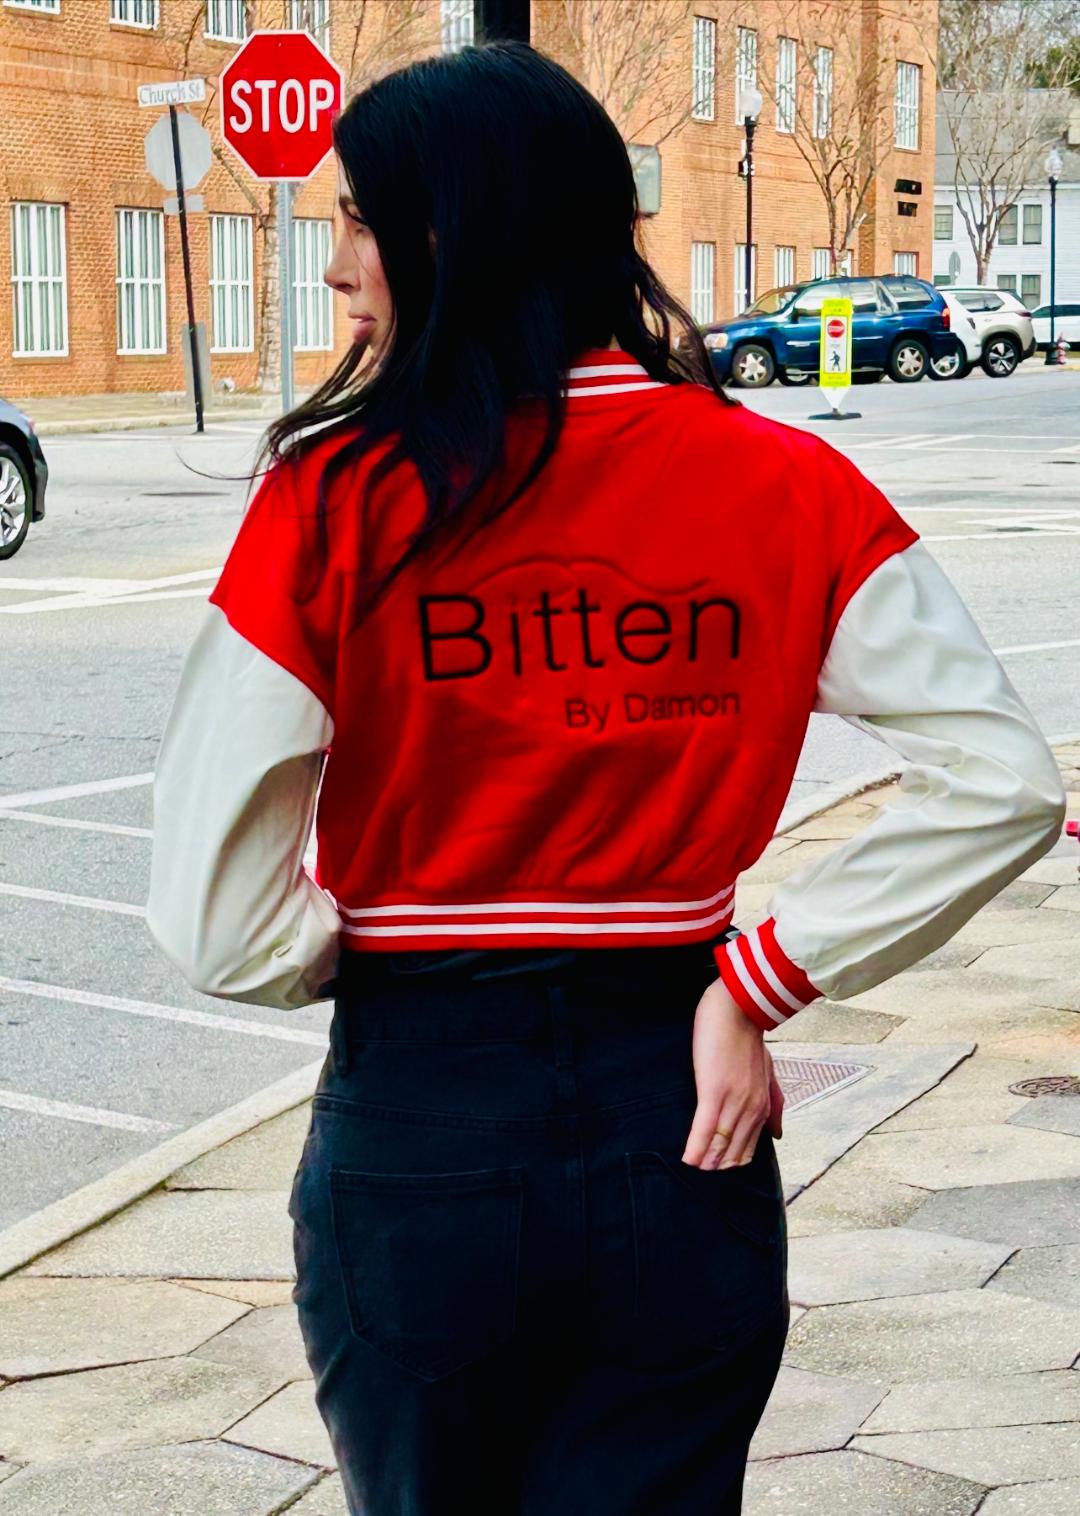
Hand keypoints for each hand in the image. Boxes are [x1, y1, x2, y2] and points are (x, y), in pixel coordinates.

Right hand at [681, 977, 779, 1168]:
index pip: (748, 1146)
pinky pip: (704, 1129)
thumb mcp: (768, 1071)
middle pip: (734, 1151)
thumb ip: (774, 1102)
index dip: (732, 1161)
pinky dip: (695, 1147)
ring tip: (692, 1170)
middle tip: (701, 1172)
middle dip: (718, 1165)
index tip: (717, 1169)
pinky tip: (687, 1159)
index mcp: (762, 1104)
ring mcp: (733, 1101)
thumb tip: (778, 1134)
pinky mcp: (713, 1092)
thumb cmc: (747, 1035)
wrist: (738, 1008)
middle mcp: (751, 1108)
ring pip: (720, 1144)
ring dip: (706, 1161)